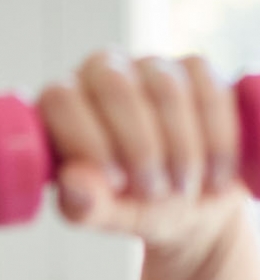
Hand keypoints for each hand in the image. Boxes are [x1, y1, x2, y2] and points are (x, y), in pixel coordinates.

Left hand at [37, 50, 249, 250]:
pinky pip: (210, 93)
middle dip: (140, 148)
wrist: (195, 202)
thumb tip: (74, 182)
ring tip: (181, 189)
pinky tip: (214, 174)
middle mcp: (101, 71)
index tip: (114, 182)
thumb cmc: (135, 203)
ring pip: (166, 90)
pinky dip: (217, 141)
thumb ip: (85, 204)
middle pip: (115, 88)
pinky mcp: (196, 68)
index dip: (87, 141)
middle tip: (154, 192)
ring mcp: (150, 65)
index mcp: (62, 101)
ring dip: (180, 149)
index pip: (61, 99)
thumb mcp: (108, 214)